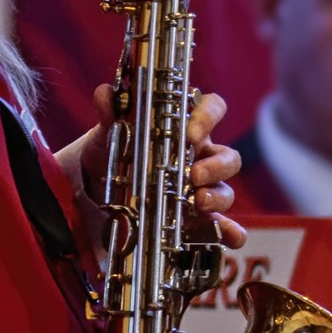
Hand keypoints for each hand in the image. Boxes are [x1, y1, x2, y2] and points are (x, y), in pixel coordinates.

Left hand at [80, 85, 246, 252]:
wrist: (100, 186)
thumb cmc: (117, 150)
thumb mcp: (110, 132)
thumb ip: (111, 113)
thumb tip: (106, 94)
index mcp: (186, 128)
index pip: (212, 110)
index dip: (208, 117)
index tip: (191, 132)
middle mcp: (201, 157)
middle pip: (228, 156)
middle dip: (216, 166)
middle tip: (193, 175)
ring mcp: (201, 189)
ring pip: (226, 190)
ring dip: (217, 196)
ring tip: (197, 203)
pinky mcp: (196, 219)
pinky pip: (222, 226)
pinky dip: (230, 231)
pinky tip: (232, 238)